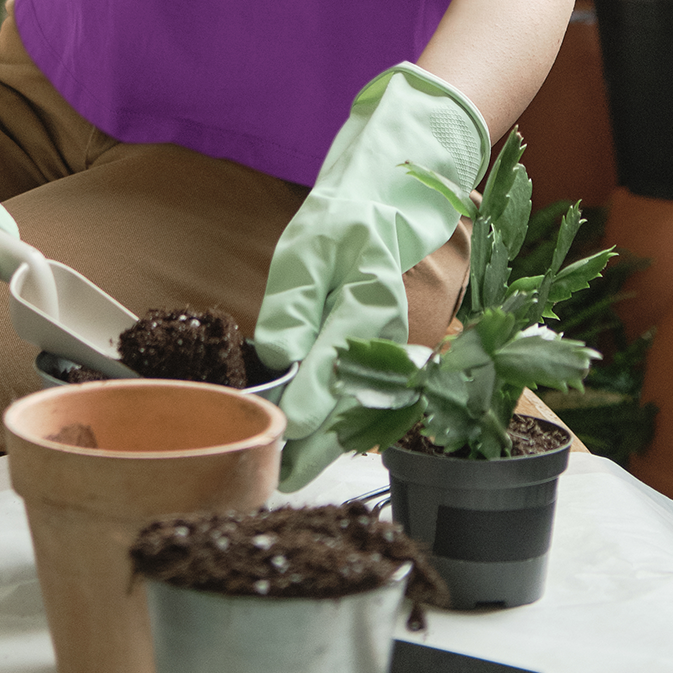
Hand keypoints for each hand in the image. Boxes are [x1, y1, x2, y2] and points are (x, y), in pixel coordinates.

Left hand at [256, 62, 487, 488]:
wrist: (396, 192)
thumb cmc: (348, 214)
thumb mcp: (308, 245)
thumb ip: (293, 302)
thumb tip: (279, 357)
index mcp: (369, 300)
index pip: (333, 367)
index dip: (303, 410)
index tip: (277, 439)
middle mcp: (392, 331)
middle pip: (352, 402)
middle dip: (314, 446)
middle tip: (274, 480)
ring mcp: (398, 342)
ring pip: (363, 402)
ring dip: (328, 439)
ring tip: (287, 471)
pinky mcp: (394, 345)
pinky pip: (370, 390)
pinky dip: (343, 418)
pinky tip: (313, 438)